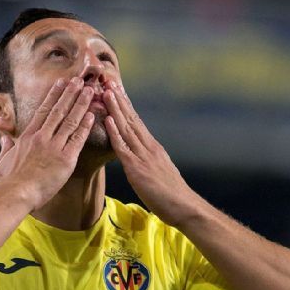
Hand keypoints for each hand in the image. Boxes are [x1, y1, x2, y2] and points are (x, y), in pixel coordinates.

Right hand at [0, 77, 96, 209]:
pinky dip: (85, 126)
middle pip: (58, 110)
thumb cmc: (9, 181)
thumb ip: (6, 147)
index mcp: (28, 136)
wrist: (17, 193)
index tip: (61, 84)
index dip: (53, 95)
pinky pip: (78, 139)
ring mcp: (54, 147)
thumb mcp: (3, 160)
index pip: (43, 111)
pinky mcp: (66, 159)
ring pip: (70, 120)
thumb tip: (3, 138)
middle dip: (70, 93)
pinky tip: (92, 115)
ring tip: (89, 91)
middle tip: (79, 80)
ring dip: (81, 104)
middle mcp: (42, 137)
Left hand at [102, 84, 202, 225]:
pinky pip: (124, 147)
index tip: (117, 91)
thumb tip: (142, 160)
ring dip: (115, 109)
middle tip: (108, 81)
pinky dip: (115, 132)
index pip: (136, 122)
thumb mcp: (160, 174)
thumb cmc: (173, 196)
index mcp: (153, 148)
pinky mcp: (138, 169)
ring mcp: (144, 156)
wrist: (184, 207)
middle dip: (119, 100)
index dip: (126, 106)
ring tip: (105, 92)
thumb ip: (149, 163)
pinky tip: (108, 120)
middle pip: (131, 119)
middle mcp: (149, 147)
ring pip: (126, 128)